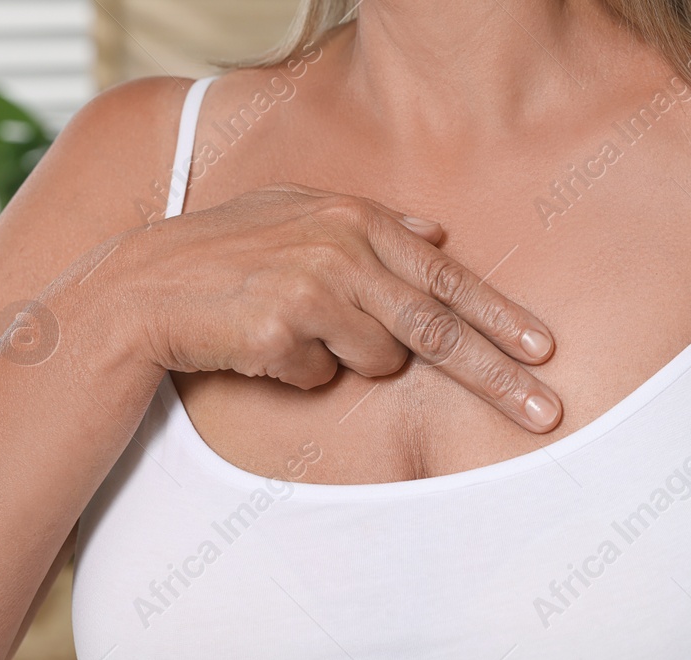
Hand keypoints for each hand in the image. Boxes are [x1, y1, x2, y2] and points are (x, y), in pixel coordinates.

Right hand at [83, 183, 561, 431]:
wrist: (143, 286)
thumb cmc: (227, 253)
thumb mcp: (296, 214)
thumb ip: (372, 222)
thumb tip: (437, 230)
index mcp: (356, 222)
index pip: (448, 278)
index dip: (500, 317)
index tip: (544, 350)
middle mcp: (342, 252)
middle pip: (440, 330)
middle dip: (500, 378)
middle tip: (547, 414)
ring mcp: (312, 291)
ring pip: (379, 361)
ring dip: (349, 360)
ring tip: (297, 330)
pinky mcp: (282, 333)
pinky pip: (321, 378)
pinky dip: (300, 373)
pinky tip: (261, 344)